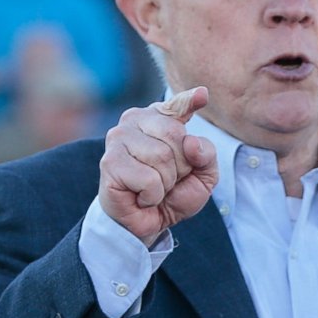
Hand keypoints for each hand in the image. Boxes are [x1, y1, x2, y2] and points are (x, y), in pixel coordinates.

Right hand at [98, 88, 219, 243]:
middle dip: (181, 167)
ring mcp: (118, 139)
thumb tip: (192, 144)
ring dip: (166, 183)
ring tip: (154, 188)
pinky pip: (149, 179)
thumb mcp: (202, 174)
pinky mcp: (110, 162)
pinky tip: (142, 196)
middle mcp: (134, 120)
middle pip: (176, 136)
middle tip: (168, 179)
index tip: (202, 95)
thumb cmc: (173, 193)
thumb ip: (206, 154)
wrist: (149, 222)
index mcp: (158, 117)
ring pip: (162, 157)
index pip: (177, 105)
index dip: (189, 101)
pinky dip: (153, 195)